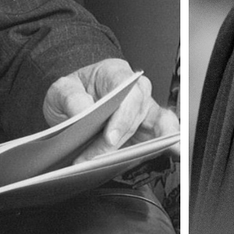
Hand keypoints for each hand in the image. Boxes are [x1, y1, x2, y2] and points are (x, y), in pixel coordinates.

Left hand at [44, 58, 179, 162]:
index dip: (122, 117)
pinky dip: (168, 146)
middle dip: (119, 142)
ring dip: (145, 147)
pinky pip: (162, 137)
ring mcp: (144, 111)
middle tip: (97, 160)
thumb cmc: (74, 91)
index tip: (110, 138)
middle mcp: (135, 90)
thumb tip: (82, 112)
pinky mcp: (147, 130)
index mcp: (116, 74)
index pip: (127, 93)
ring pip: (157, 126)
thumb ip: (70, 97)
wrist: (74, 101)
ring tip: (138, 160)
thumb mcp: (61, 89)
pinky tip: (172, 154)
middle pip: (138, 115)